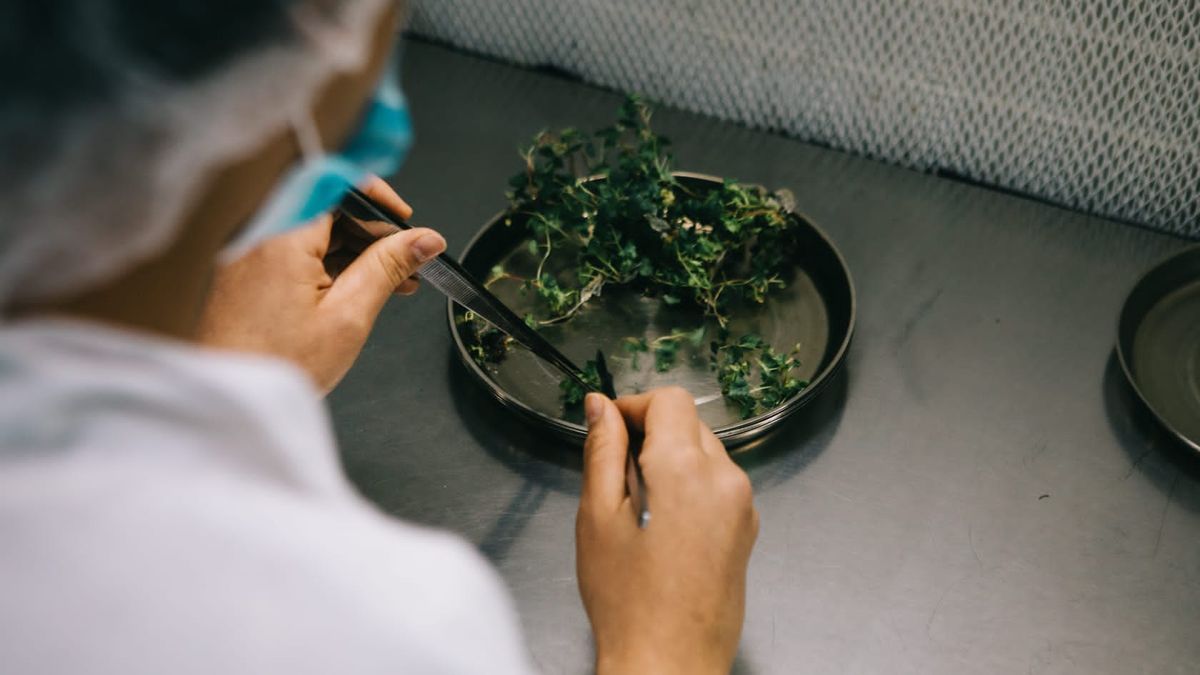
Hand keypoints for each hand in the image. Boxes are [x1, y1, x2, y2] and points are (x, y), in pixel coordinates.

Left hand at [197, 177, 444, 392]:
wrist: (232, 402)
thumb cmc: (279, 367)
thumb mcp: (349, 316)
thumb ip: (388, 267)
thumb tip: (424, 240)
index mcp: (282, 236)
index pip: (338, 185)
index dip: (379, 199)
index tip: (405, 223)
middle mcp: (259, 234)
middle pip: (328, 207)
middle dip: (372, 231)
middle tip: (408, 260)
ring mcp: (250, 252)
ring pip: (314, 229)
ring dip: (355, 250)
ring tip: (392, 283)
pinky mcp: (247, 271)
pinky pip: (295, 250)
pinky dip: (329, 263)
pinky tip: (356, 290)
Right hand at [576, 388, 758, 674]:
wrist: (669, 664)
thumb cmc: (627, 601)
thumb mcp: (598, 516)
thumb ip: (601, 450)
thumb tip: (600, 406)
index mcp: (688, 470)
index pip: (669, 401)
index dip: (633, 407)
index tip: (608, 428)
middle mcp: (727, 481)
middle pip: (689, 423)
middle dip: (650, 434)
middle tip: (614, 474)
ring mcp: (743, 507)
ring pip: (705, 452)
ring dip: (670, 461)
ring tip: (637, 508)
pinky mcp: (747, 530)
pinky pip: (718, 484)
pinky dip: (690, 486)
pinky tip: (662, 527)